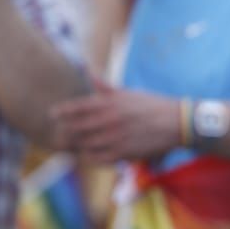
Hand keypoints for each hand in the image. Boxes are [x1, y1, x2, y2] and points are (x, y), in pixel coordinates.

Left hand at [51, 77, 180, 163]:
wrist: (176, 123)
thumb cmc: (153, 105)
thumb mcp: (128, 93)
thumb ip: (105, 86)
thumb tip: (88, 70)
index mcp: (109, 103)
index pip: (76, 108)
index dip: (60, 112)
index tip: (53, 114)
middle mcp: (109, 120)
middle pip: (75, 129)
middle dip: (64, 131)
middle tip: (60, 133)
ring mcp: (115, 138)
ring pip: (84, 145)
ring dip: (76, 145)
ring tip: (71, 145)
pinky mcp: (123, 153)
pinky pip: (98, 158)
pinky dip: (90, 156)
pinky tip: (91, 153)